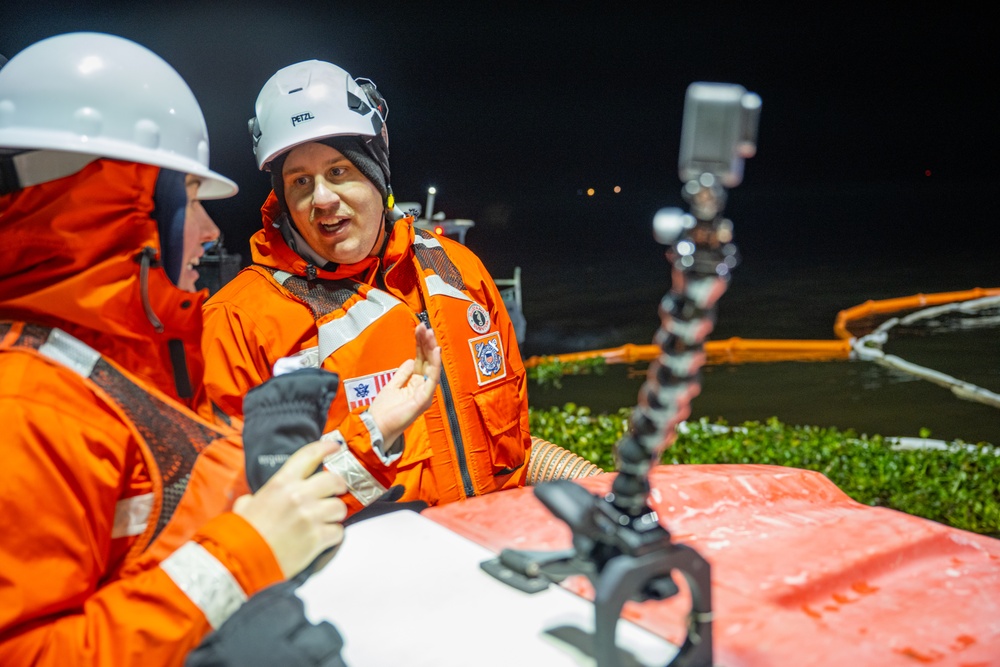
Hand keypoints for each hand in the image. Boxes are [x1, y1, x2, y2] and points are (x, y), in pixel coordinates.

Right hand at [233, 438, 347, 577]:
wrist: (240, 561)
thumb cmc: (241, 534)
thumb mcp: (244, 506)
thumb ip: (255, 498)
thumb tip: (253, 501)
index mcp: (281, 483)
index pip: (309, 455)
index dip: (326, 448)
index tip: (336, 447)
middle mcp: (298, 495)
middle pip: (333, 480)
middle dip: (338, 486)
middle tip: (336, 492)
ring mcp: (309, 516)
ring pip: (340, 507)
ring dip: (336, 515)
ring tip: (326, 520)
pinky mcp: (316, 538)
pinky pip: (338, 532)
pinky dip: (333, 536)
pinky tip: (323, 538)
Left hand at [368, 322, 441, 445]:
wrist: (377, 427)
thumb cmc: (384, 411)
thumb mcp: (392, 386)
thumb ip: (402, 373)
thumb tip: (410, 359)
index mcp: (415, 383)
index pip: (421, 360)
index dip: (420, 344)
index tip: (419, 329)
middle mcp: (423, 387)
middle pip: (427, 361)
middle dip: (427, 343)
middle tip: (425, 327)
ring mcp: (425, 393)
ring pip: (432, 367)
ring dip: (432, 349)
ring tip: (430, 334)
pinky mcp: (424, 399)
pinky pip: (432, 378)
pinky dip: (435, 364)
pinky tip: (435, 351)